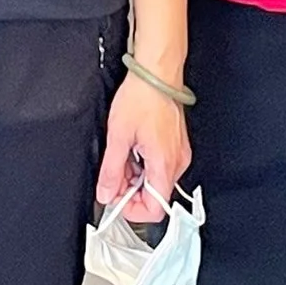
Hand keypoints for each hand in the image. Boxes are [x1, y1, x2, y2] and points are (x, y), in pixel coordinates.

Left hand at [97, 74, 190, 211]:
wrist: (157, 74)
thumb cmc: (142, 97)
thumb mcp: (118, 136)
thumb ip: (111, 170)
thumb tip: (106, 193)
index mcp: (164, 164)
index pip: (155, 209)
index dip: (133, 210)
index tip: (115, 198)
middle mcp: (177, 162)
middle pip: (155, 195)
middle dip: (130, 190)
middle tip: (113, 173)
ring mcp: (179, 153)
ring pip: (156, 180)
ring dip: (136, 176)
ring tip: (123, 153)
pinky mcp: (177, 145)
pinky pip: (160, 165)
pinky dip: (144, 164)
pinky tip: (133, 147)